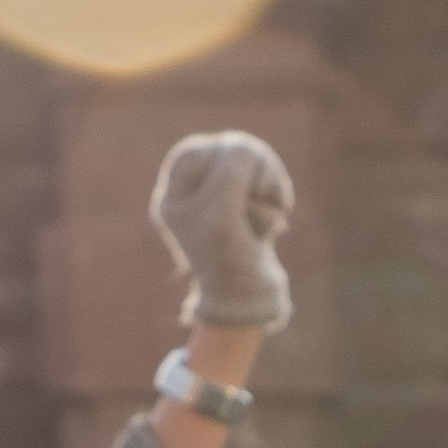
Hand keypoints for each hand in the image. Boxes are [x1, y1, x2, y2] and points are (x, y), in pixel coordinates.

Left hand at [149, 131, 295, 333]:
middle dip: (249, 177)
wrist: (249, 302)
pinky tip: (270, 228)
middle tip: (257, 199)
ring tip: (266, 221)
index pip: (194, 151)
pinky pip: (267, 188)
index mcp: (173, 198)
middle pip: (227, 156)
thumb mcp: (223, 208)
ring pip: (253, 170)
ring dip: (266, 192)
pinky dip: (273, 204)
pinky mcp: (249, 214)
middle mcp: (194, 200)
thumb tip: (242, 146)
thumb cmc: (228, 258)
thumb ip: (233, 166)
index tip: (233, 186)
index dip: (219, 161)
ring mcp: (223, 206)